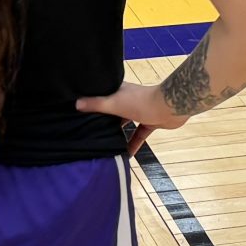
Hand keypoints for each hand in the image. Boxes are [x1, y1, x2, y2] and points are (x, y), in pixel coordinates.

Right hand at [76, 79, 192, 155]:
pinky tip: (126, 155)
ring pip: (125, 124)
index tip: (79, 112)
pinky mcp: (149, 122)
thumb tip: (76, 104)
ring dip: (118, 133)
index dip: (91, 102)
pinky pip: (138, 135)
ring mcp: (139, 111)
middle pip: (112, 111)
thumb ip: (96, 104)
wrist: (170, 107)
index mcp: (119, 91)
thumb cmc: (140, 101)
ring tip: (104, 145)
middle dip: (103, 121)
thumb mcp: (114, 103)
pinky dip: (133, 144)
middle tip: (89, 132)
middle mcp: (127, 99)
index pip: (102, 95)